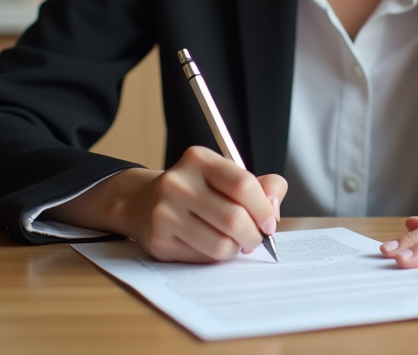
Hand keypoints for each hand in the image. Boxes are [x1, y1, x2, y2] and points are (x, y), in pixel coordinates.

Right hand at [46, 146, 286, 262]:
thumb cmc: (197, 190)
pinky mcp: (159, 241)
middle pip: (234, 219)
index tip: (270, 221)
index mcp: (198, 160)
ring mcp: (164, 213)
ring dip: (237, 248)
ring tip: (235, 241)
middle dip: (255, 235)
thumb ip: (260, 185)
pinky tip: (213, 244)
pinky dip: (217, 256)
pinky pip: (203, 257)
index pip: (243, 184)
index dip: (264, 208)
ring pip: (221, 244)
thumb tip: (274, 207)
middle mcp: (177, 183)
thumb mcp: (225, 176)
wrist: (142, 203)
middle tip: (256, 238)